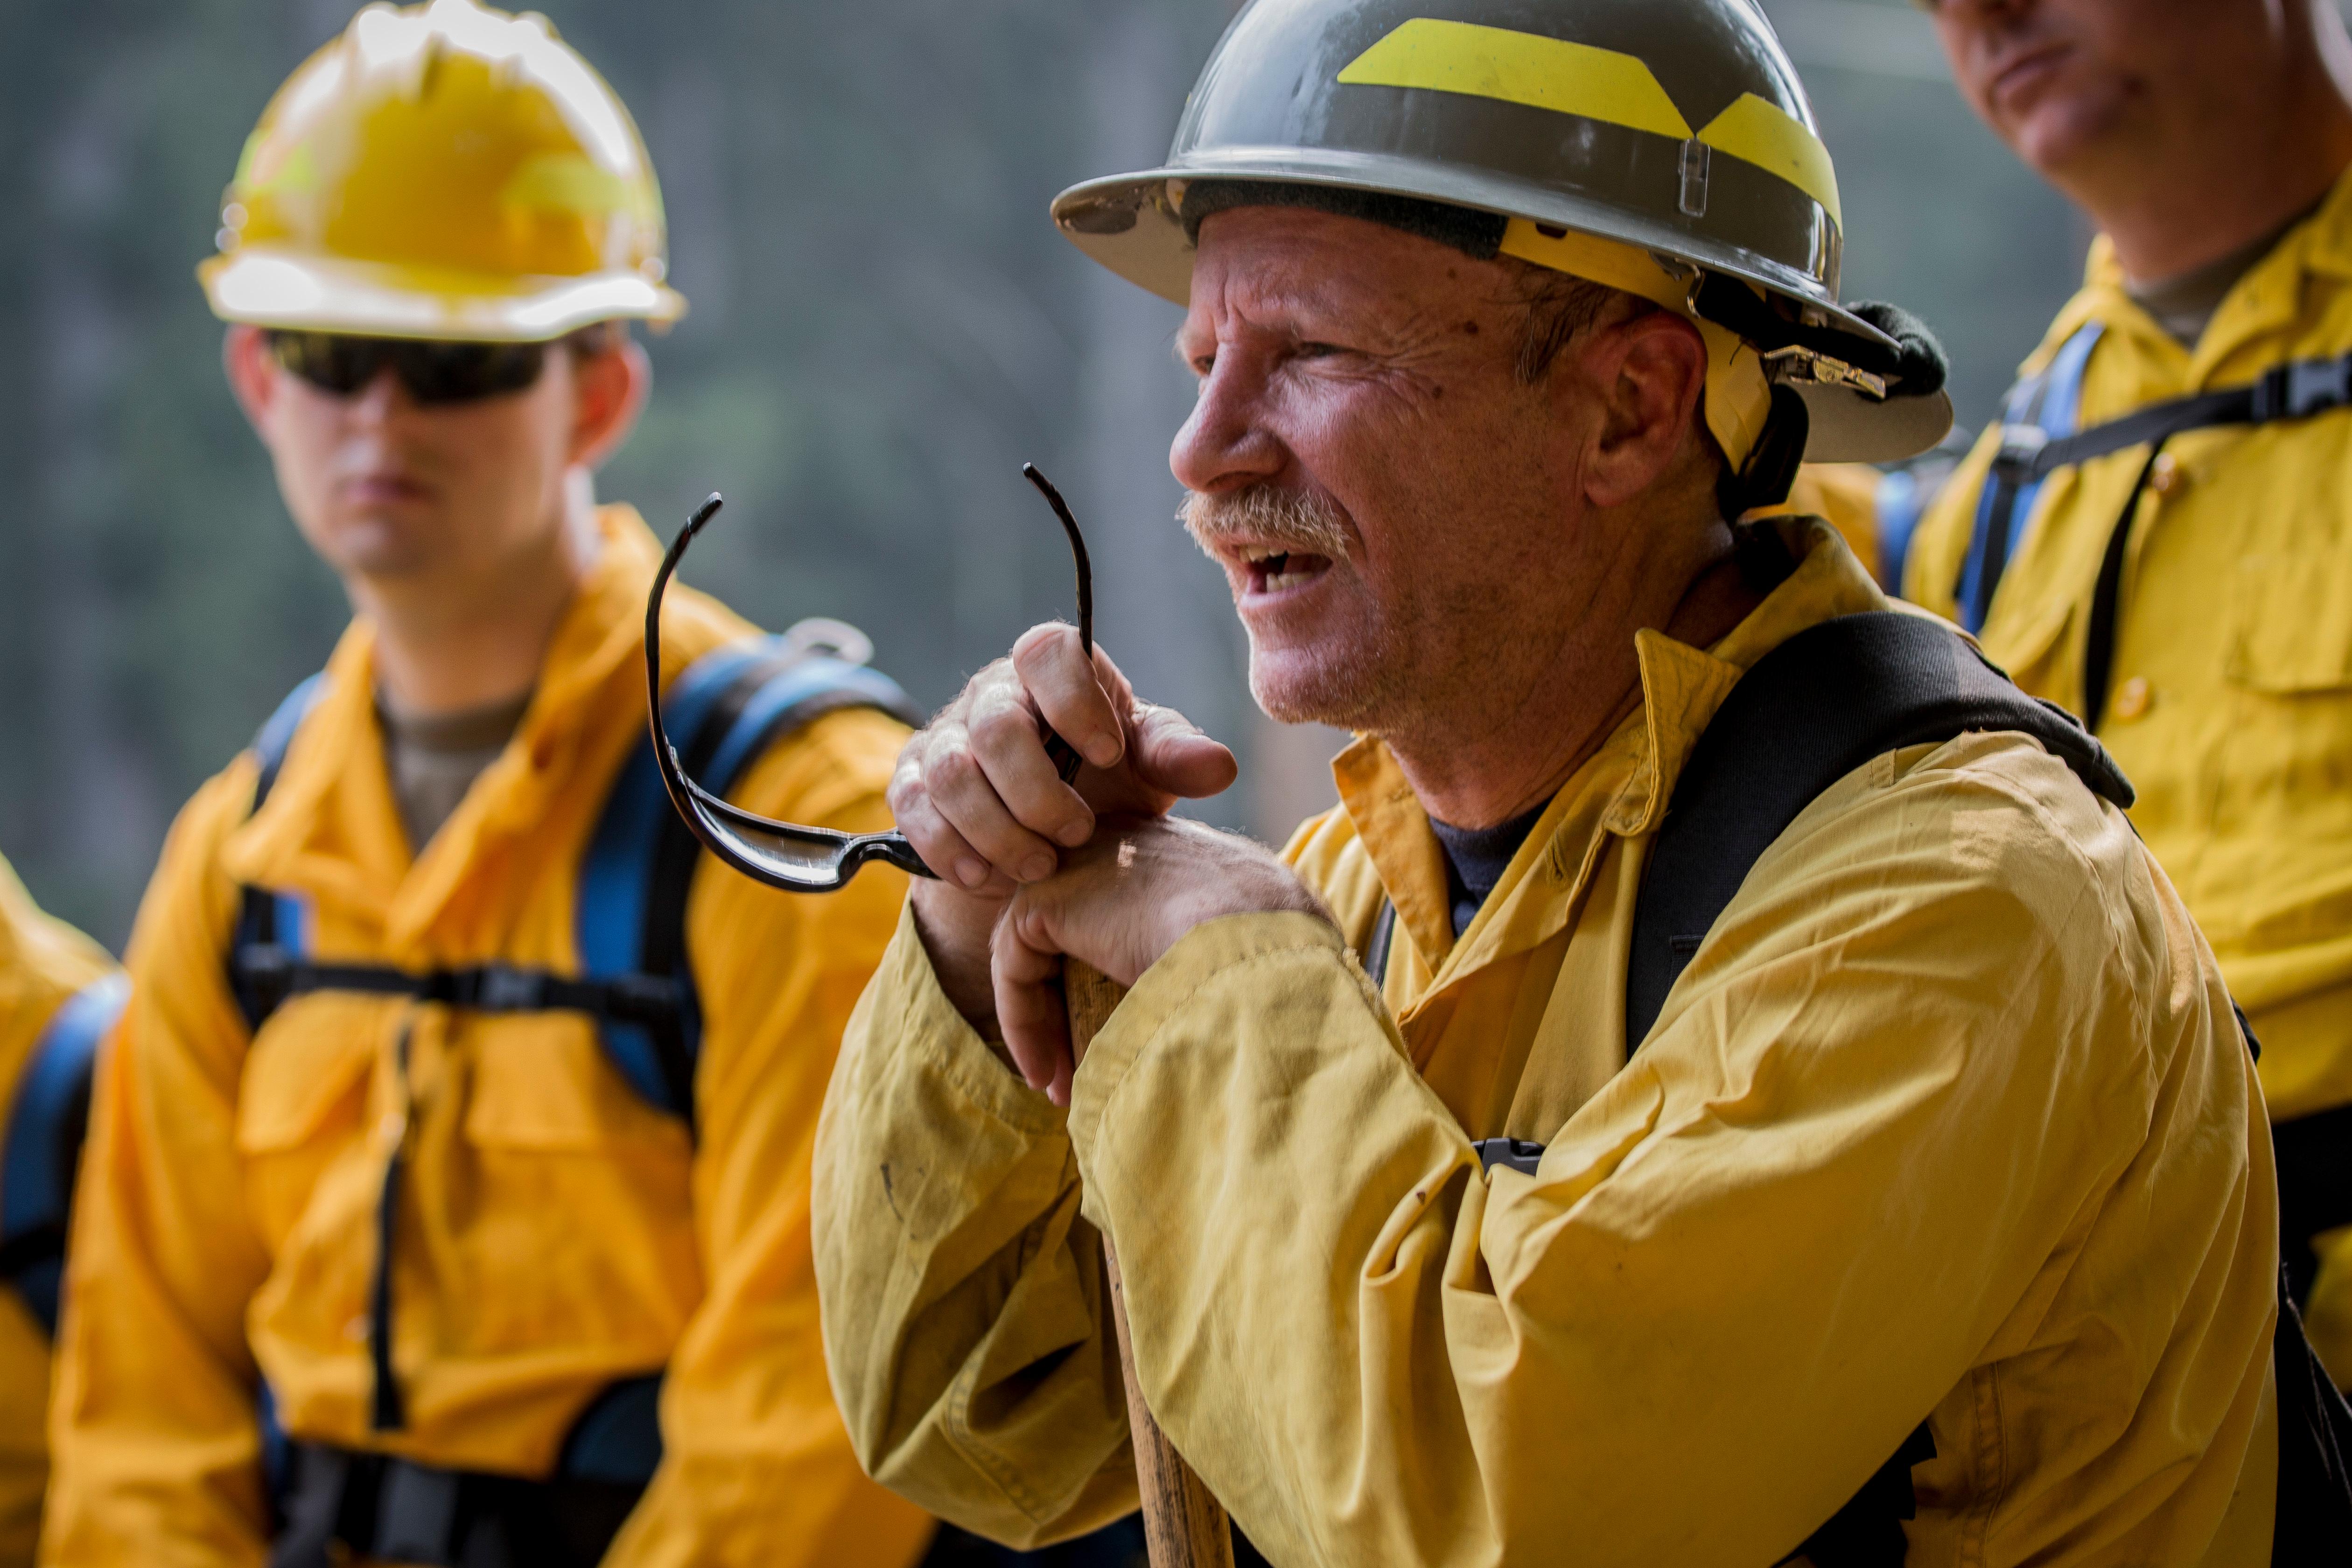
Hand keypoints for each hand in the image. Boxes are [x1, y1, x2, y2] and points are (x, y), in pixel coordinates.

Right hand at [890, 625, 1236, 1023]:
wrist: (1049, 828)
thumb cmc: (1107, 779)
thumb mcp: (1146, 765)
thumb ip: (1175, 757)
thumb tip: (1219, 767)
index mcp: (1051, 670)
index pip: (1047, 651)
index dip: (1074, 700)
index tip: (1110, 754)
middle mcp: (990, 694)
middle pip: (995, 726)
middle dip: (1037, 792)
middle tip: (1077, 836)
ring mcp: (944, 737)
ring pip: (950, 773)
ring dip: (996, 829)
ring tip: (1039, 868)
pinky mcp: (911, 783)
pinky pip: (914, 811)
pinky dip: (950, 849)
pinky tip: (988, 879)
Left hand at [993, 816, 1329, 1104]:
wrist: (1257, 951)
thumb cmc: (1278, 960)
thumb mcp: (1253, 945)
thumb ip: (1215, 952)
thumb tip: (1212, 1008)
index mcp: (1174, 851)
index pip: (1120, 913)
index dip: (1108, 984)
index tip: (1122, 1043)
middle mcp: (1123, 843)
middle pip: (1074, 933)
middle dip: (1066, 1006)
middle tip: (1074, 1076)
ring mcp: (1081, 860)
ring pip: (1039, 952)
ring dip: (1042, 1024)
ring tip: (1060, 1088)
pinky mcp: (1047, 893)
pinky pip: (1013, 962)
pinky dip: (1022, 1021)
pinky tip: (1044, 1073)